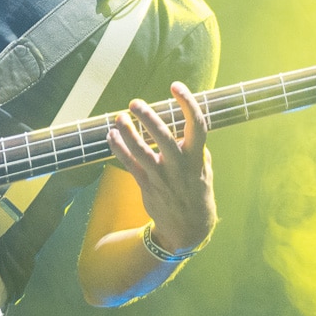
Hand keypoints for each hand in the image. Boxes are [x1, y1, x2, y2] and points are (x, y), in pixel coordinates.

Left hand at [107, 81, 215, 252]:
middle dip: (148, 117)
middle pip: (163, 136)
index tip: (176, 86)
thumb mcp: (204, 169)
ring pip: (141, 151)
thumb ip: (195, 148)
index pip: (196, 125)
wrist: (188, 229)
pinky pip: (129, 164)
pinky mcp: (146, 186)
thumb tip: (182, 123)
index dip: (187, 103)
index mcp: (196, 157)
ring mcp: (161, 177)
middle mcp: (179, 166)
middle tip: (135, 103)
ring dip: (128, 133)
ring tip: (119, 117)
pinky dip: (118, 148)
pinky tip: (111, 136)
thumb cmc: (197, 192)